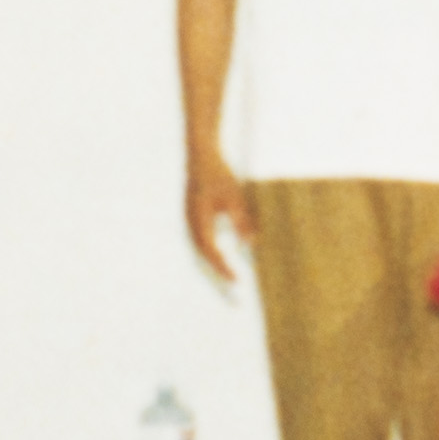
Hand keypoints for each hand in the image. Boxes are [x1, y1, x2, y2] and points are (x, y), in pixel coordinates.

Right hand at [185, 151, 254, 284]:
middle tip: (233, 283)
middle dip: (217, 269)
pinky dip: (209, 249)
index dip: (222, 267)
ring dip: (212, 260)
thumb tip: (250, 244)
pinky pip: (199, 237)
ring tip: (227, 273)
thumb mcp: (235, 197)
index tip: (235, 279)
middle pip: (202, 253)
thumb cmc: (219, 174)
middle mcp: (190, 221)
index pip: (210, 250)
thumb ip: (241, 221)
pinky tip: (220, 254)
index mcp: (199, 219)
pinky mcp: (192, 214)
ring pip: (199, 246)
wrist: (201, 156)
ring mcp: (189, 218)